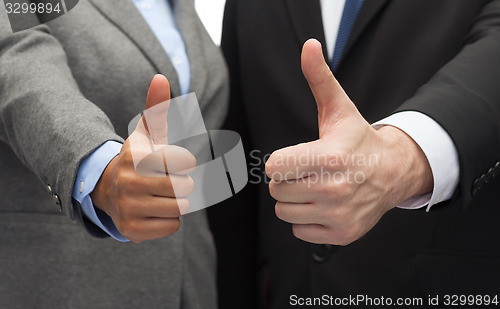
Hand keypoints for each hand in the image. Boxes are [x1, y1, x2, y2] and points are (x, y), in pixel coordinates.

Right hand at [91, 74, 195, 242]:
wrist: (108, 190)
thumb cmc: (138, 160)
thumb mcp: (146, 134)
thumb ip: (156, 108)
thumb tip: (161, 78)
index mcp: (137, 157)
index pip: (187, 162)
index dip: (185, 162)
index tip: (172, 162)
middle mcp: (129, 183)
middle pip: (185, 187)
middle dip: (181, 183)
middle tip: (165, 180)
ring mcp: (128, 209)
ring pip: (180, 208)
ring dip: (176, 202)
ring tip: (159, 195)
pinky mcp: (132, 231)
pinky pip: (172, 227)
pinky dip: (168, 220)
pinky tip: (152, 210)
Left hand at [265, 39, 432, 245]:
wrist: (393, 172)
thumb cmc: (358, 140)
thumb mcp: (339, 108)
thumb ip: (319, 78)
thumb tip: (309, 45)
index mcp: (329, 157)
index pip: (272, 167)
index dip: (281, 160)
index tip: (298, 156)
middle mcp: (335, 189)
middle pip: (277, 191)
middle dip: (288, 179)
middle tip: (310, 171)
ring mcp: (339, 214)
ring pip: (284, 212)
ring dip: (295, 200)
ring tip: (317, 187)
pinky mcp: (342, 234)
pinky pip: (299, 230)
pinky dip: (307, 218)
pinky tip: (325, 204)